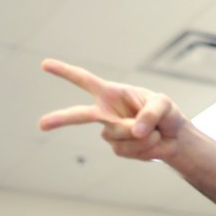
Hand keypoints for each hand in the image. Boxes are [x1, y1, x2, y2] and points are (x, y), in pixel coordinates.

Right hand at [38, 58, 184, 160]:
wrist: (174, 137)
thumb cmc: (166, 113)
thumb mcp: (164, 105)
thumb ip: (150, 114)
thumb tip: (135, 131)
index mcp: (113, 93)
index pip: (85, 80)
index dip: (65, 72)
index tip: (45, 64)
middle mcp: (107, 112)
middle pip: (79, 115)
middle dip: (60, 119)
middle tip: (41, 124)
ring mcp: (111, 132)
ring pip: (119, 135)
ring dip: (142, 135)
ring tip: (154, 130)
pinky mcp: (118, 148)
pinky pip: (129, 150)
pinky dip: (145, 147)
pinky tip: (151, 142)